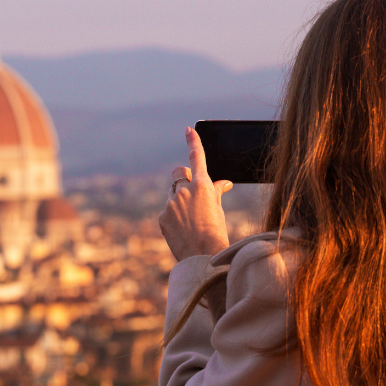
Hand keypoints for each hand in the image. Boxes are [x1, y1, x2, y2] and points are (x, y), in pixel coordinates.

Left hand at [159, 127, 232, 261]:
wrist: (203, 256)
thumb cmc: (216, 232)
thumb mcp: (218, 209)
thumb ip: (215, 192)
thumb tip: (222, 182)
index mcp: (201, 186)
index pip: (197, 157)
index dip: (193, 141)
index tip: (187, 129)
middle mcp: (184, 191)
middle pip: (179, 174)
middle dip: (183, 179)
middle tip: (192, 194)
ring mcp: (171, 203)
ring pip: (173, 195)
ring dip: (180, 202)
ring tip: (191, 222)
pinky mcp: (162, 216)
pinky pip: (167, 211)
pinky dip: (173, 217)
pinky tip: (183, 230)